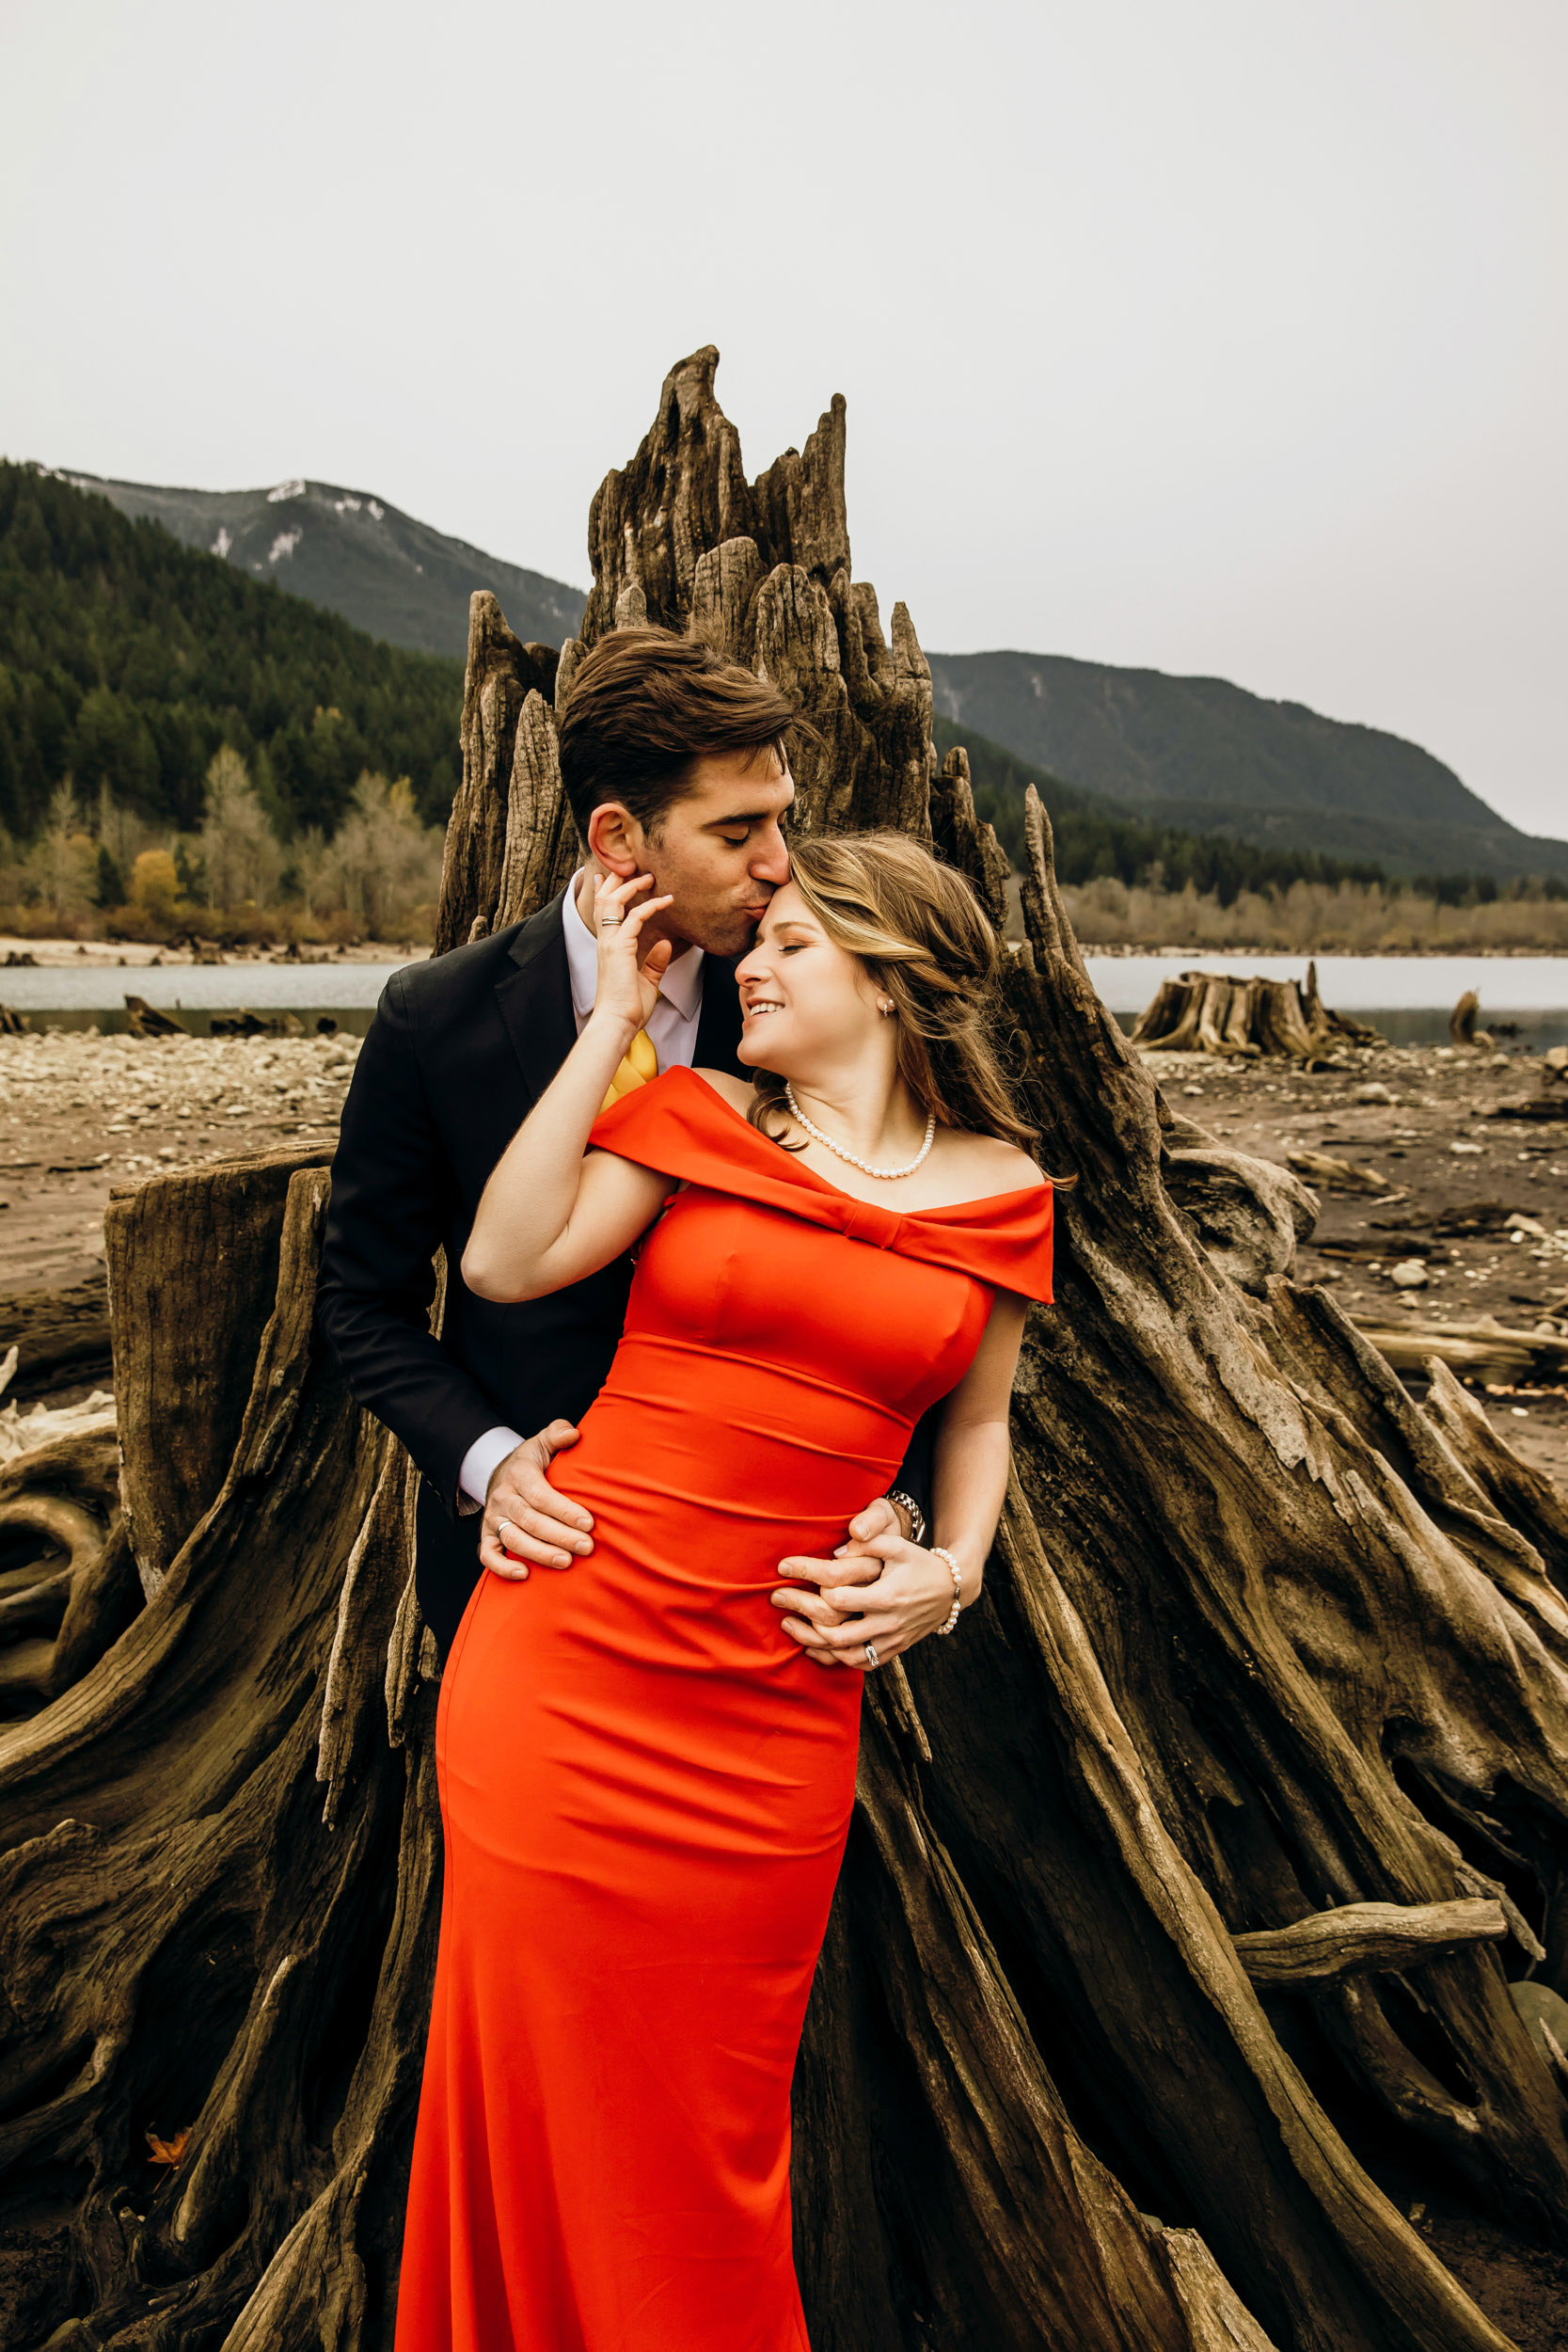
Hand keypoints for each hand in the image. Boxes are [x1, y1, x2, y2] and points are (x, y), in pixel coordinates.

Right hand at [480, 1421, 592, 1580]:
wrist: (501, 1473)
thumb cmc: (532, 1462)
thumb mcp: (542, 1442)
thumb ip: (558, 1433)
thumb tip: (574, 1434)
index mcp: (519, 1474)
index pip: (541, 1496)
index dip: (564, 1511)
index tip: (589, 1524)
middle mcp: (503, 1497)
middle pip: (530, 1521)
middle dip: (560, 1536)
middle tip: (587, 1547)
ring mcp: (493, 1518)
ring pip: (513, 1539)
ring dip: (539, 1554)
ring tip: (566, 1562)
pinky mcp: (487, 1535)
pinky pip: (488, 1554)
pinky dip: (501, 1567)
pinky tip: (524, 1575)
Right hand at [592, 871, 673, 1038]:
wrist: (617, 1023)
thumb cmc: (628, 1008)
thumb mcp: (646, 982)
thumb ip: (655, 963)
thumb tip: (666, 944)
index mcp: (608, 948)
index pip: (603, 913)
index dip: (606, 892)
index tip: (608, 877)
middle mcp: (605, 942)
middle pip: (604, 900)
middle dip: (616, 880)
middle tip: (631, 865)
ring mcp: (609, 943)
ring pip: (613, 902)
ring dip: (630, 886)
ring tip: (649, 876)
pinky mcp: (619, 948)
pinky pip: (635, 918)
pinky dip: (651, 906)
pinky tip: (666, 901)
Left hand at [762, 1497, 901, 1670]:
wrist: (950, 1588)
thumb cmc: (917, 1561)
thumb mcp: (896, 1544)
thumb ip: (867, 1542)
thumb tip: (835, 1553)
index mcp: (886, 1595)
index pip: (839, 1598)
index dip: (811, 1585)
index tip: (786, 1571)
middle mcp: (888, 1622)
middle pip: (837, 1634)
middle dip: (802, 1621)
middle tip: (779, 1604)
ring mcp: (891, 1640)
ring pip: (846, 1655)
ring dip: (814, 1644)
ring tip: (791, 1627)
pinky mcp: (894, 1649)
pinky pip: (862, 1664)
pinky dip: (836, 1660)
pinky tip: (816, 1649)